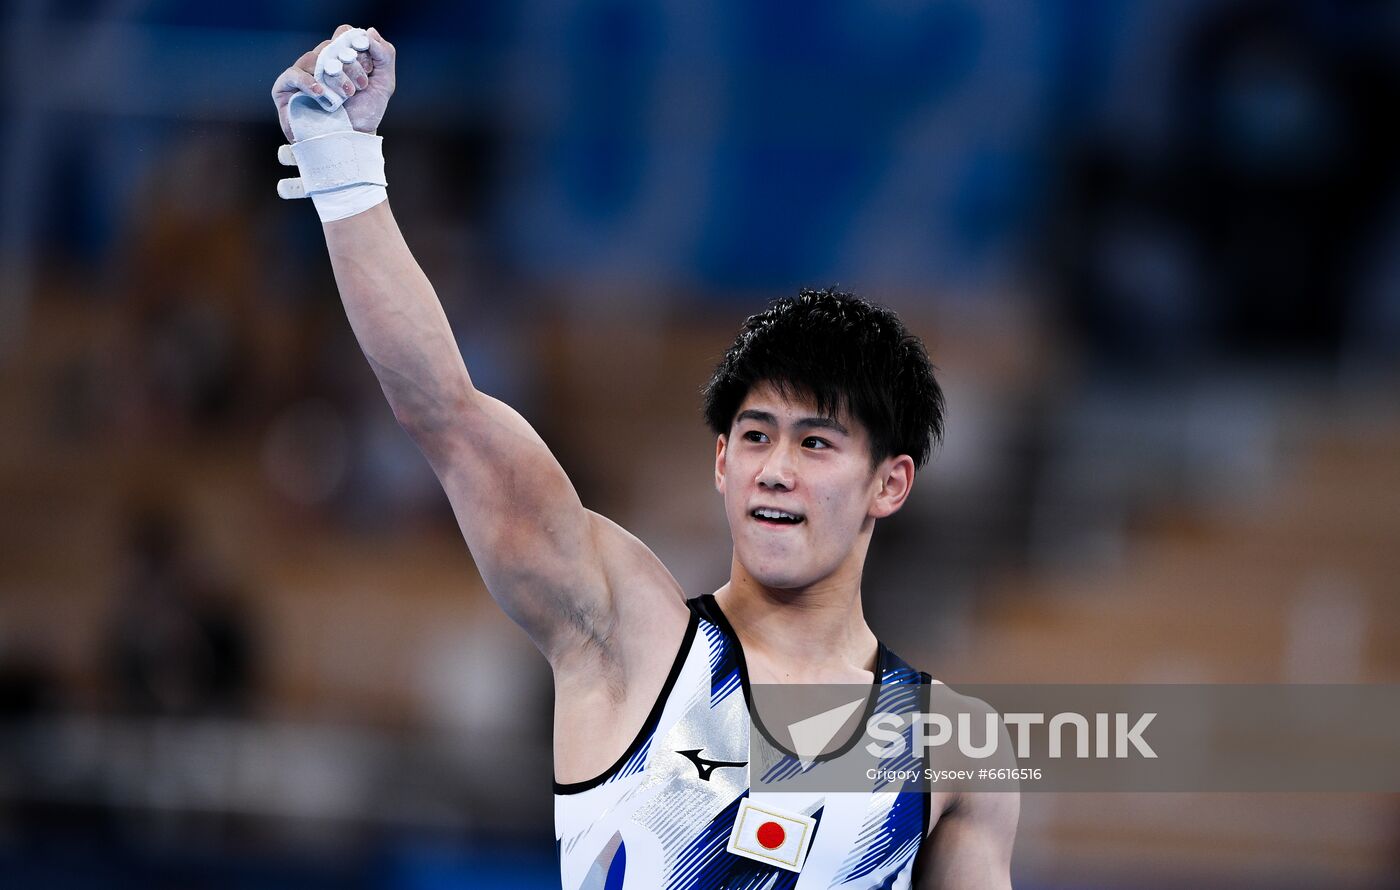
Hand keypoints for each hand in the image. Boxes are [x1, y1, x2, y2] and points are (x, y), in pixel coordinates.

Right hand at [271, 25, 395, 141]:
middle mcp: (320, 63)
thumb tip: (370, 31)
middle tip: (361, 86)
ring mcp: (303, 74)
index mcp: (340, 58)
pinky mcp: (286, 89)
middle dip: (350, 65)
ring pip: (314, 59)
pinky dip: (306, 81)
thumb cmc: (365, 115)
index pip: (344, 35)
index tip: (369, 67)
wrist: (352, 141)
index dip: (356, 45)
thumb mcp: (384, 84)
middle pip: (331, 46)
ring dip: (334, 77)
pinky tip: (320, 92)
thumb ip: (385, 55)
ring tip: (346, 95)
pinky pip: (292, 75)